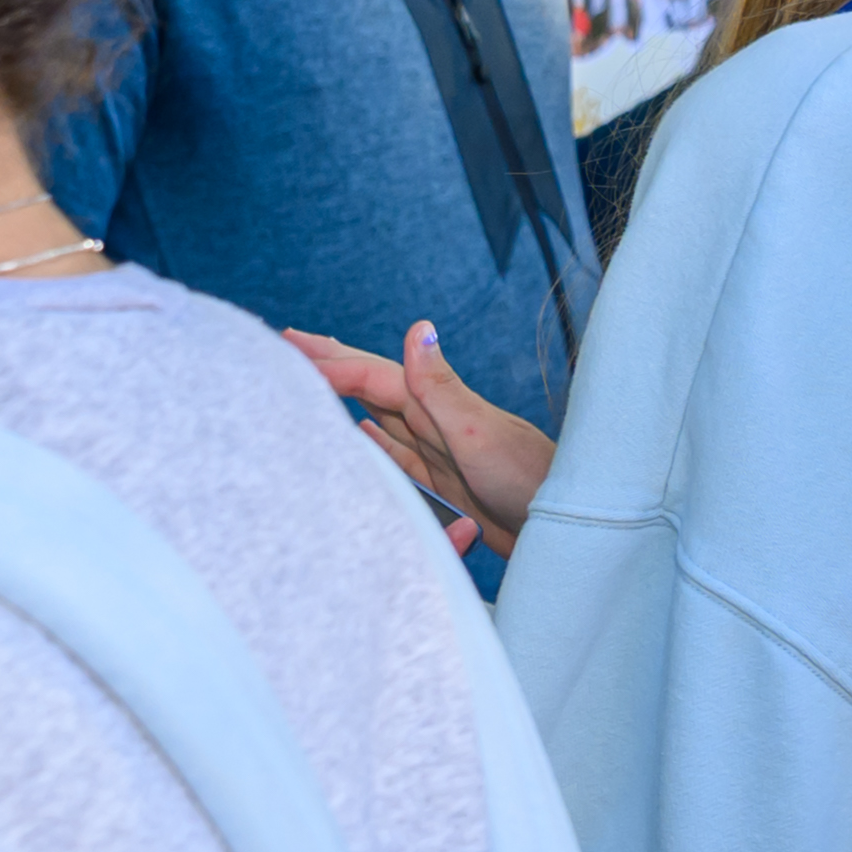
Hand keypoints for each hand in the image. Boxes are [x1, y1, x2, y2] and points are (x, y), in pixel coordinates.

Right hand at [291, 317, 556, 552]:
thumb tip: (417, 327)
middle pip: (373, 385)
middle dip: (333, 362)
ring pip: (380, 414)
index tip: (284, 348)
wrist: (566, 524)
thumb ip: (441, 386)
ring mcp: (440, 450)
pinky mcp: (445, 481)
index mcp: (439, 406)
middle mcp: (435, 422)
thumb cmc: (530, 480)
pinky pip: (397, 453)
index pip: (373, 377)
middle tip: (289, 343)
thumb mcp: (478, 431)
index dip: (330, 362)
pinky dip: (373, 438)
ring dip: (347, 394)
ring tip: (315, 376)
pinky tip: (360, 433)